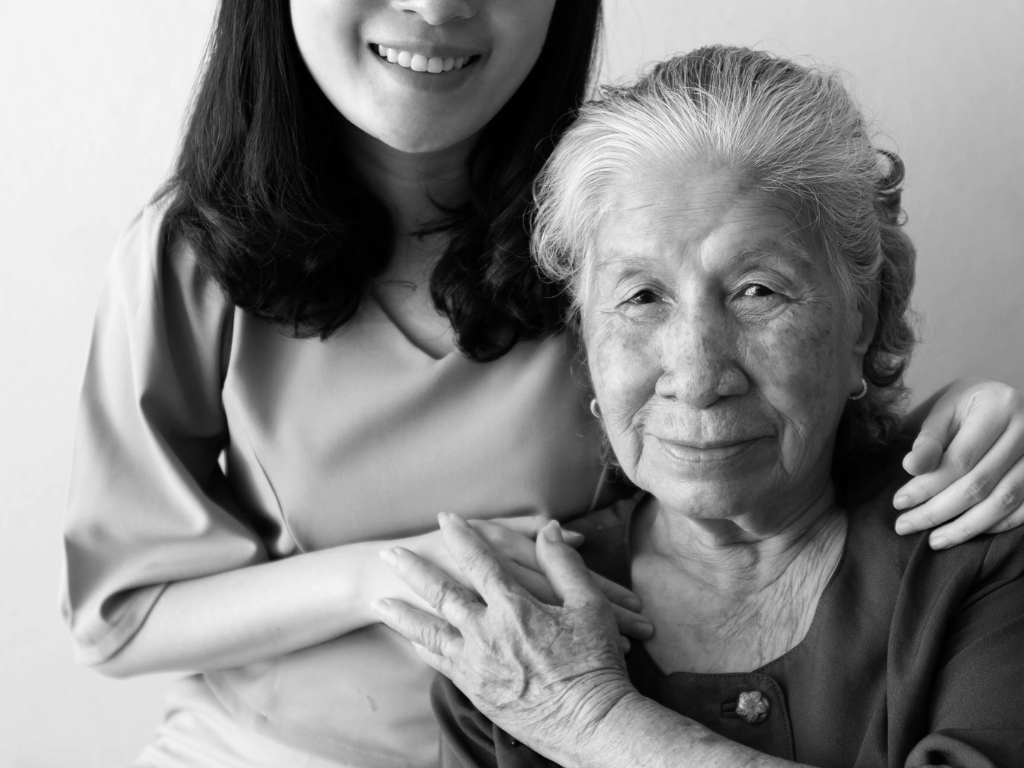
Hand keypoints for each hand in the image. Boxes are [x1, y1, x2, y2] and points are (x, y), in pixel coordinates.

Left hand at [373, 513, 636, 766]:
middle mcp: (487, 634)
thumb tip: (551, 529)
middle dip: (413, 570)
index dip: (463, 537)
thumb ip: (563, 564)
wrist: (591, 726)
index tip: (446, 519)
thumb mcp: (590, 605)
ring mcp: (477, 664)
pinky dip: (424, 649)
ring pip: (430, 633)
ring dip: (403, 615)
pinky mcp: (476, 690)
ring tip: (378, 603)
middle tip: (389, 553)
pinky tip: (413, 642)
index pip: (481, 561)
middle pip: (441, 593)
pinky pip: (441, 664)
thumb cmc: (596, 664)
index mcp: (515, 608)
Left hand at [894, 379, 1023, 547]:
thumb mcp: (944, 411)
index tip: (898, 503)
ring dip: (966, 527)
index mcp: (998, 407)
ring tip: (934, 540)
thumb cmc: (968, 406)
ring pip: (1004, 501)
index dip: (927, 486)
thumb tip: (910, 468)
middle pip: (980, 484)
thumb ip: (929, 440)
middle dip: (938, 511)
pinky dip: (997, 525)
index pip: (959, 459)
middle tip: (905, 526)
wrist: (1005, 401)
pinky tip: (967, 532)